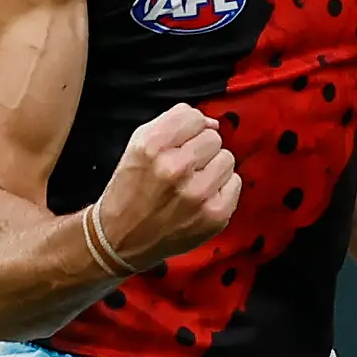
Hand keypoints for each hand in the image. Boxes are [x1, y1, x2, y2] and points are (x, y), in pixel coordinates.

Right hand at [95, 104, 241, 268]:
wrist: (121, 239)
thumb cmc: (131, 190)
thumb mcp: (138, 146)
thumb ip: (173, 123)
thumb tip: (212, 122)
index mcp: (152, 147)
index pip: (194, 117)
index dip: (189, 130)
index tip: (180, 144)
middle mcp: (175, 168)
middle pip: (213, 138)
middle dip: (201, 151)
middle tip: (184, 169)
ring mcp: (197, 193)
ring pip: (227, 158)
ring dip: (213, 168)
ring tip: (193, 183)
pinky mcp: (214, 214)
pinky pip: (235, 183)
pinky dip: (221, 189)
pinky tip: (202, 198)